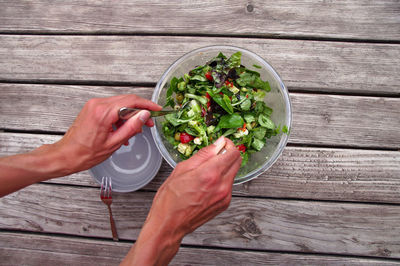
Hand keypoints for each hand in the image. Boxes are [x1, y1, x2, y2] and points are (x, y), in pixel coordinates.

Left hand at [54, 94, 161, 172]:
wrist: (66, 155)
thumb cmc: (85, 153)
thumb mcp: (114, 143)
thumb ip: (131, 127)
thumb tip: (144, 115)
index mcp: (103, 112)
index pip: (131, 101)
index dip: (147, 105)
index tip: (157, 110)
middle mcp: (97, 104)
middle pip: (126, 101)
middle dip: (140, 111)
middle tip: (149, 123)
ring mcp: (93, 105)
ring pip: (120, 104)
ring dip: (130, 115)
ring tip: (135, 130)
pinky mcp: (92, 108)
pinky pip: (112, 108)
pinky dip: (120, 117)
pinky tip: (123, 130)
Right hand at [122, 137, 241, 264]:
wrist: (169, 224)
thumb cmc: (170, 199)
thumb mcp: (182, 169)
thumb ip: (203, 154)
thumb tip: (217, 144)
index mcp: (210, 173)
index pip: (232, 152)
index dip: (228, 144)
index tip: (221, 143)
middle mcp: (221, 185)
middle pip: (237, 161)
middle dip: (229, 153)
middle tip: (216, 153)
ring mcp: (225, 196)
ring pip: (233, 173)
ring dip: (224, 167)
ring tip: (207, 170)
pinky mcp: (224, 204)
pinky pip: (228, 185)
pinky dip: (222, 180)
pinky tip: (207, 183)